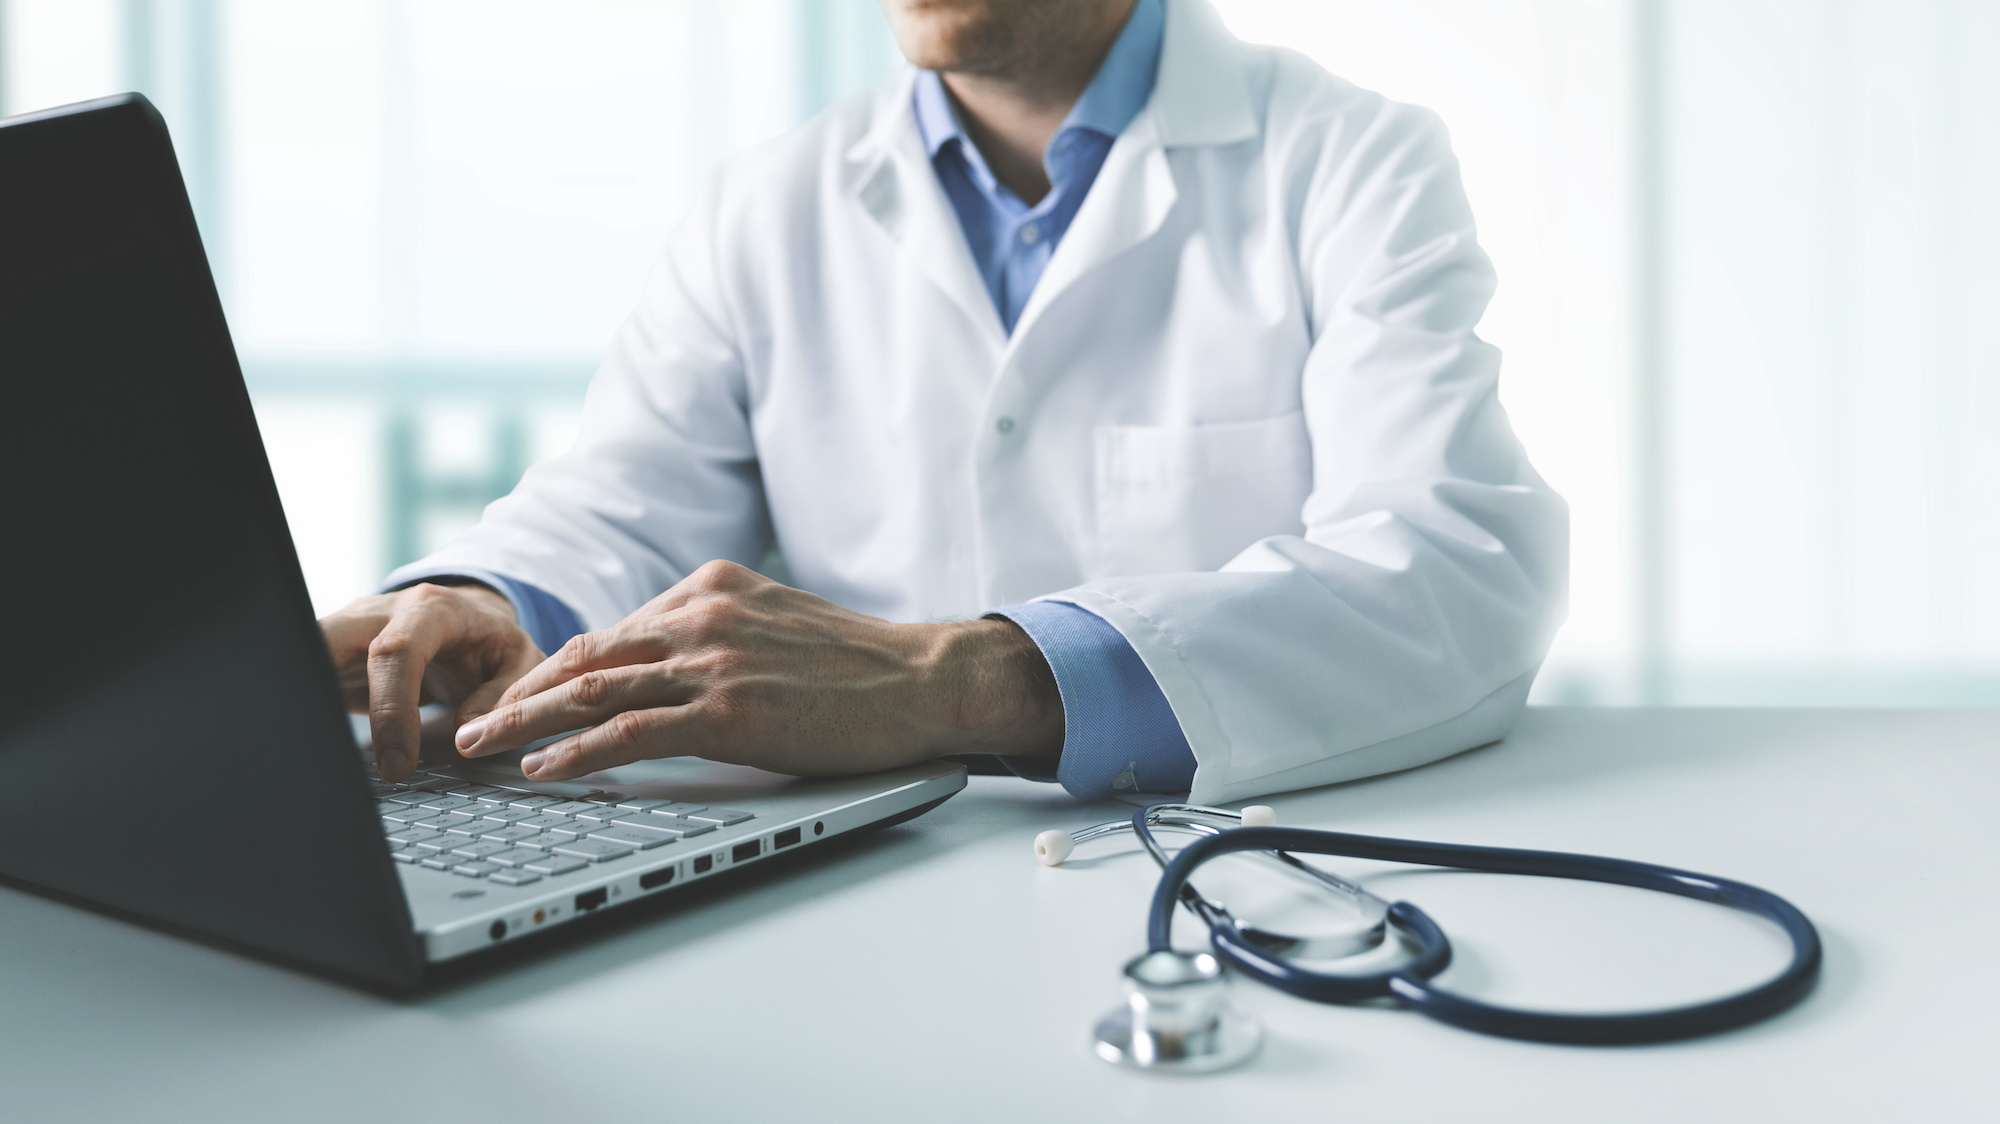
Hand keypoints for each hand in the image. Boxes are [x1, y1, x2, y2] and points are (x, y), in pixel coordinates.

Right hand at [320, 583, 542, 780]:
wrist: (464, 617)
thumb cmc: (490, 641)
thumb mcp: (519, 659)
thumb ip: (506, 692)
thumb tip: (469, 728)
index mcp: (429, 609)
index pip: (396, 652)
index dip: (391, 709)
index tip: (398, 763)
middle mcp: (378, 613)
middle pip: (326, 640)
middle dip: (315, 690)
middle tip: (327, 756)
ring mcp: (347, 631)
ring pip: (303, 655)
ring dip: (300, 700)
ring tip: (307, 757)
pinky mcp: (328, 656)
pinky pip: (306, 679)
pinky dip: (301, 709)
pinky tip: (309, 746)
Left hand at [452, 560, 1062, 781]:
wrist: (923, 678)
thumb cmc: (858, 664)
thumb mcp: (776, 624)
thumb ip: (715, 632)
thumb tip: (659, 666)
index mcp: (710, 587)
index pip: (611, 634)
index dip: (552, 671)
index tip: (514, 699)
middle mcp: (702, 614)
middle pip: (586, 657)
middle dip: (518, 695)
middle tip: (469, 728)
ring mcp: (714, 660)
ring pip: (594, 692)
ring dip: (526, 723)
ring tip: (481, 751)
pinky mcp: (730, 710)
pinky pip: (632, 732)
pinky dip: (578, 751)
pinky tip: (543, 769)